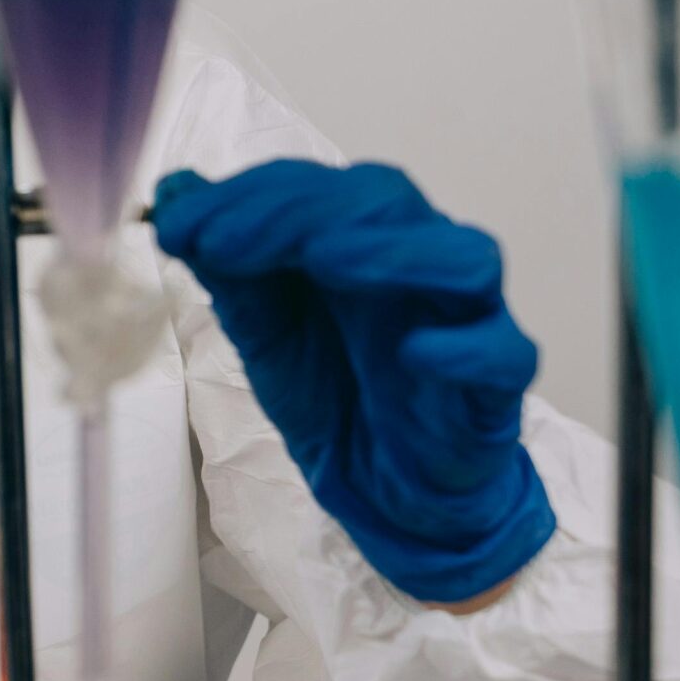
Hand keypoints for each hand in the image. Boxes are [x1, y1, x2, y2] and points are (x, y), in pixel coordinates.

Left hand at [151, 160, 556, 606]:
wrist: (386, 492)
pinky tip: (415, 353)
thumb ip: (226, 265)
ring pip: (464, 258)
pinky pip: (505, 353)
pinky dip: (464, 348)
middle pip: (384, 202)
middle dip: (297, 212)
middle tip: (223, 242)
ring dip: (394, 250)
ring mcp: (466, 320)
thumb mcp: (262, 331)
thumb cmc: (335, 394)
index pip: (317, 188)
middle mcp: (418, 264)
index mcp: (360, 239)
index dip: (250, 197)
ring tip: (325, 256)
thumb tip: (174, 193)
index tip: (182, 222)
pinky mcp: (498, 388)